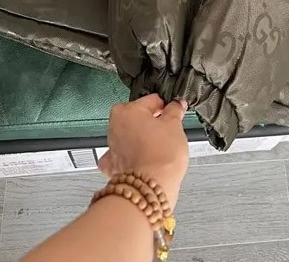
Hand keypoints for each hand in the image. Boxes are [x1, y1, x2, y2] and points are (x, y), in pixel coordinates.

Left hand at [98, 94, 188, 208]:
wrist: (152, 187)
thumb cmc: (160, 156)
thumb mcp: (175, 125)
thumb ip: (174, 110)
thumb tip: (176, 105)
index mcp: (126, 111)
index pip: (151, 101)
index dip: (165, 107)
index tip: (172, 112)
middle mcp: (114, 127)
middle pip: (138, 118)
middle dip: (152, 123)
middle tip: (168, 131)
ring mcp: (112, 148)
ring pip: (130, 137)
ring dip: (142, 140)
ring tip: (160, 149)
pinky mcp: (114, 168)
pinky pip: (124, 157)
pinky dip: (133, 158)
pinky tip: (145, 160)